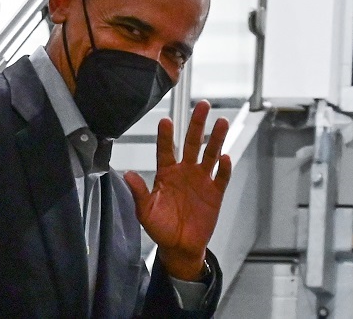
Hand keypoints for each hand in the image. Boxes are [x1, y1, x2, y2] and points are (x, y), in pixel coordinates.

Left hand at [124, 100, 230, 280]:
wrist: (180, 246)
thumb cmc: (161, 227)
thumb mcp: (145, 211)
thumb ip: (139, 192)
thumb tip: (127, 173)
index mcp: (166, 172)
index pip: (166, 149)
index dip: (166, 136)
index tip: (166, 121)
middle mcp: (185, 171)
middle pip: (192, 143)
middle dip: (197, 124)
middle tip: (203, 106)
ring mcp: (201, 180)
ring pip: (210, 154)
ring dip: (216, 138)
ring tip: (221, 122)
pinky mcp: (215, 193)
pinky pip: (221, 177)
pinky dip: (224, 167)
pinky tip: (225, 157)